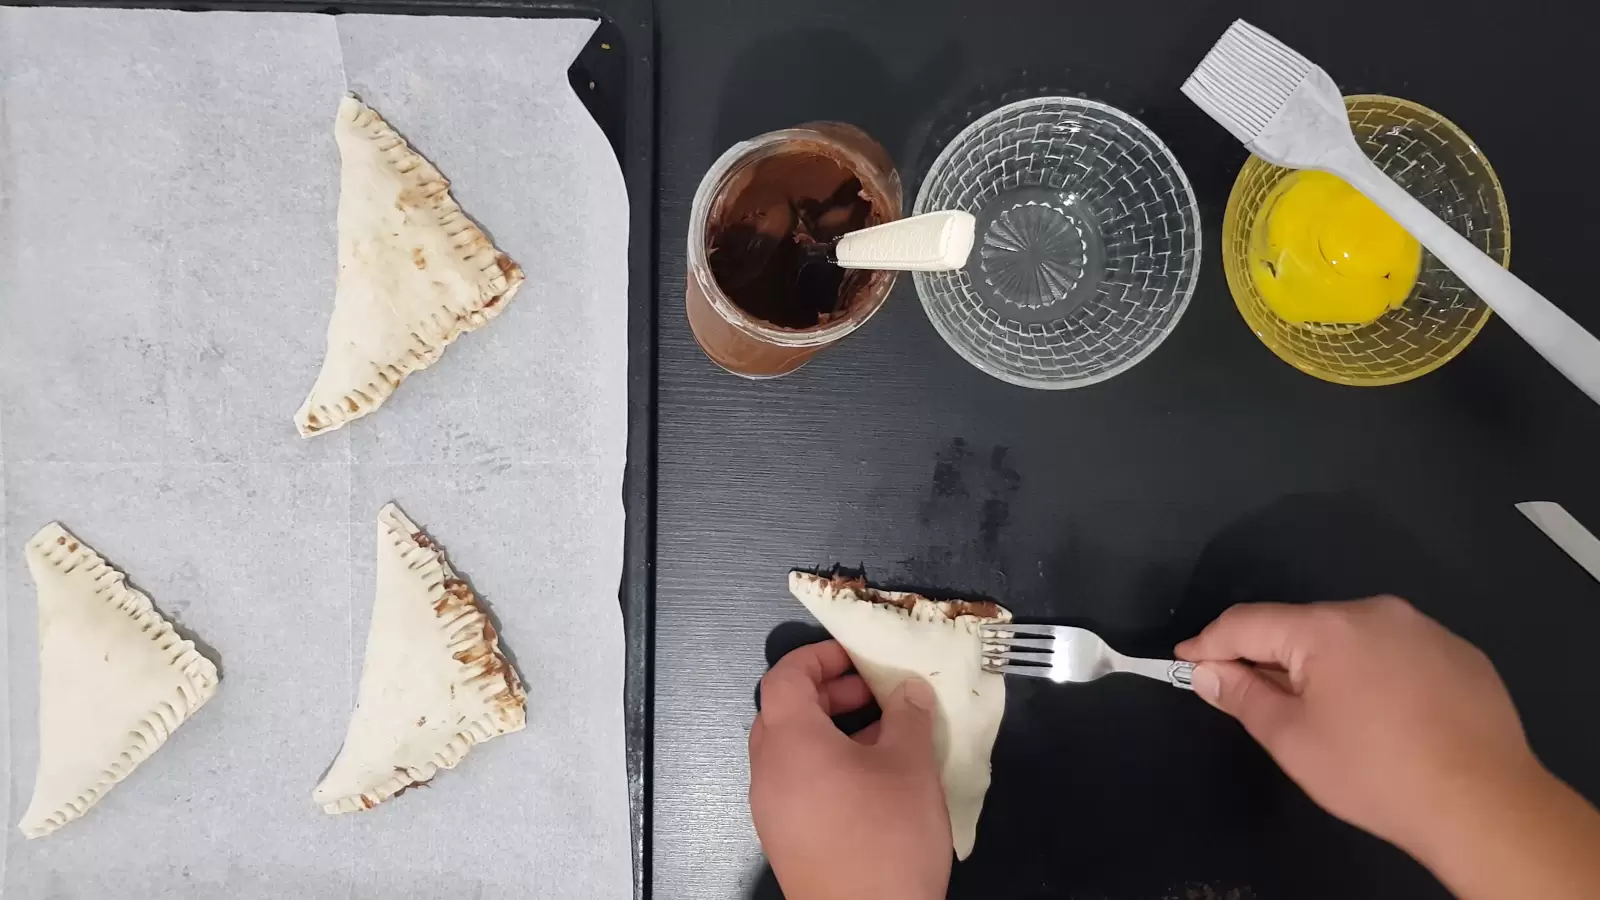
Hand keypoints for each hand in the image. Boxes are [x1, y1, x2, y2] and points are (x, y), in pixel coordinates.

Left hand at [748, 640, 949, 899]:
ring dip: (830, 731)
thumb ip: (908, 717)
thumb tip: (908, 691)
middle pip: (783, 711)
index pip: (784, 676)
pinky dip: (826, 766)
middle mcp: (769, 770)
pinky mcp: (784, 838)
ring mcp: (771, 808)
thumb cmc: (885, 838)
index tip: (855, 656)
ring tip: (883, 737)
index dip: (818, 657)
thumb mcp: (910, 766)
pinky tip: (872, 781)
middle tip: (873, 693)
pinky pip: (797, 783)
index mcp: (790, 740)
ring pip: (791, 750)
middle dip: (828, 694)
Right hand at [1178, 597, 1599, 899]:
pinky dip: (1377, 676)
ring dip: (1328, 667)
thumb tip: (1208, 670)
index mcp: (1326, 628)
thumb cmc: (1375, 773)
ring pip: (1353, 640)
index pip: (1248, 622)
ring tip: (1331, 717)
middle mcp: (1375, 612)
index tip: (1185, 660)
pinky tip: (1387, 719)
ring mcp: (1425, 629)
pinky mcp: (1461, 654)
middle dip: (1274, 659)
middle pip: (1303, 628)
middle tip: (1259, 702)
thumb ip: (1243, 696)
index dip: (1209, 642)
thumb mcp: (1293, 740)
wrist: (1485, 803)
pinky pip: (1399, 654)